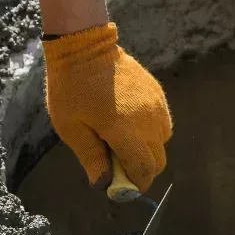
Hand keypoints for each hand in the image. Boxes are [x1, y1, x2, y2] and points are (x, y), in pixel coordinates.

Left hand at [43, 23, 170, 190]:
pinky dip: (151, 132)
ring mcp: (156, 105)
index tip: (121, 188)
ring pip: (163, 142)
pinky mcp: (157, 94)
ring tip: (123, 142)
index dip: (136, 185)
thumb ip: (91, 158)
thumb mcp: (71, 128)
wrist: (85, 46)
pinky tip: (130, 124)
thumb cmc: (71, 88)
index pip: (144, 170)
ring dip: (148, 150)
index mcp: (125, 131)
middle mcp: (147, 120)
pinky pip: (163, 123)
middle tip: (119, 167)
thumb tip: (104, 185)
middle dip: (142, 170)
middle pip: (158, 160)